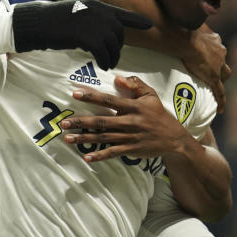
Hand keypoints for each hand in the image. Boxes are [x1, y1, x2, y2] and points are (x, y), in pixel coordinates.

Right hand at [11, 0, 151, 69]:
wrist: (39, 23)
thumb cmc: (53, 20)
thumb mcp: (77, 13)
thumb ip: (92, 20)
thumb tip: (101, 34)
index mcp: (97, 5)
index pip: (122, 13)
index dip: (137, 20)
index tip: (150, 24)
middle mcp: (99, 12)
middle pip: (118, 33)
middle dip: (119, 47)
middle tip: (114, 58)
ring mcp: (94, 23)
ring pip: (112, 44)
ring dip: (112, 57)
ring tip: (108, 64)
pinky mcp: (87, 37)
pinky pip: (103, 52)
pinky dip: (104, 60)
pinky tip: (102, 65)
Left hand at [59, 75, 190, 162]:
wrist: (173, 138)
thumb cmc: (159, 114)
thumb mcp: (151, 95)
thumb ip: (135, 84)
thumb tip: (117, 78)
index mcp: (133, 107)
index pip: (109, 100)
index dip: (92, 97)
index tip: (75, 94)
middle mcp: (129, 122)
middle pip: (101, 122)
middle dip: (81, 122)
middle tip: (63, 122)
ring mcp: (129, 137)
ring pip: (103, 138)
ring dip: (84, 139)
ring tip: (67, 138)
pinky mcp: (130, 150)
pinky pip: (112, 153)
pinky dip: (99, 156)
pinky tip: (86, 157)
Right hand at [181, 25, 230, 112]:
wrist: (187, 40)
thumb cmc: (184, 30)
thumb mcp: (188, 24)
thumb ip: (186, 23)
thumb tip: (175, 17)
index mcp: (215, 40)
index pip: (217, 48)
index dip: (214, 53)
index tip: (209, 55)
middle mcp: (220, 52)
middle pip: (223, 62)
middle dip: (221, 67)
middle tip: (213, 71)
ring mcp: (218, 66)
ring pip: (224, 75)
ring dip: (221, 80)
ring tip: (216, 87)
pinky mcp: (214, 78)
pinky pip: (220, 92)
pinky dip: (221, 100)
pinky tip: (221, 109)